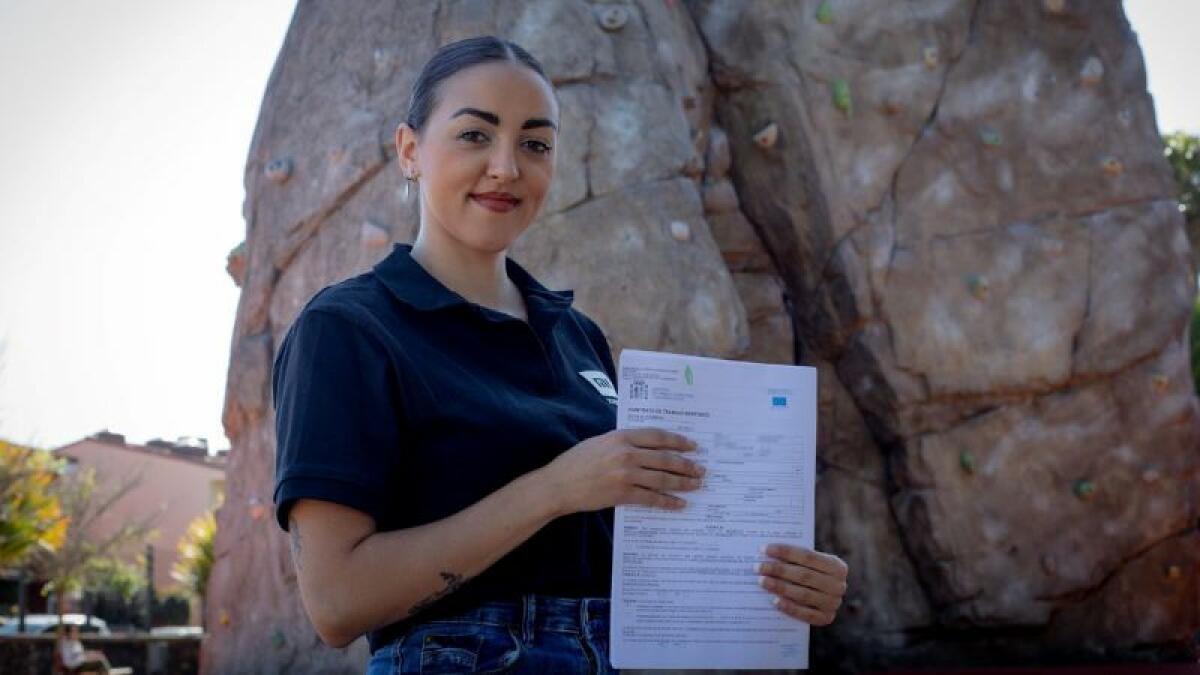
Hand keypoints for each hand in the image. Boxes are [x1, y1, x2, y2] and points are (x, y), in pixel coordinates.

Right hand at [541, 427, 704, 514]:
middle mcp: (626, 453)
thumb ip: (623, 441)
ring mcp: (625, 475)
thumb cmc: (576, 462)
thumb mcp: (600, 442)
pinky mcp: (622, 494)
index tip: (692, 446)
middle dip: (686, 464)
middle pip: (665, 458)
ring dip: (682, 482)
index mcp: (621, 436)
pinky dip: (668, 501)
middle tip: (701, 469)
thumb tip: (649, 446)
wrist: (558, 485)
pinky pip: (651, 498)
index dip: (678, 441)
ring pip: (662, 478)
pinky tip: (679, 503)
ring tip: (696, 485)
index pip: (658, 436)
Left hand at [757, 544, 847, 625]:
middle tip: (758, 567)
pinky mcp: (826, 618)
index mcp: (837, 566)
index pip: (808, 556)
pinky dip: (789, 608)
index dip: (785, 552)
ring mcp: (833, 603)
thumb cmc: (810, 573)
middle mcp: (839, 585)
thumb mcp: (810, 564)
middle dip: (779, 570)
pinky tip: (774, 601)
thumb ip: (795, 559)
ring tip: (762, 581)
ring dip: (780, 587)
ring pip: (803, 594)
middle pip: (804, 575)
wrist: (824, 597)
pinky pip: (806, 614)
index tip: (764, 549)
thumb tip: (767, 552)